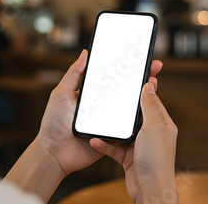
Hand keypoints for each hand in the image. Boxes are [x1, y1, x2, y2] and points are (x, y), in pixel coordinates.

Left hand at [36, 49, 163, 176]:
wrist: (54, 153)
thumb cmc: (53, 124)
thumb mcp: (61, 94)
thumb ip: (73, 74)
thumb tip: (85, 53)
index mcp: (92, 95)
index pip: (112, 78)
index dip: (126, 68)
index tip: (139, 58)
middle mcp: (102, 106)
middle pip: (125, 90)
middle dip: (141, 78)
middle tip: (154, 67)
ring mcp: (108, 121)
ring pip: (130, 108)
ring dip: (143, 97)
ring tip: (154, 83)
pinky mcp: (113, 136)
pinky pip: (127, 127)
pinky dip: (138, 119)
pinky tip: (147, 107)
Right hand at [90, 82, 177, 203]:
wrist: (150, 189)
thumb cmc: (157, 160)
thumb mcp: (154, 127)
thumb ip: (150, 106)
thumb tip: (149, 87)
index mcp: (163, 124)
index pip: (152, 102)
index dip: (143, 91)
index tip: (132, 80)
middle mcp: (152, 134)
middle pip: (135, 116)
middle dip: (123, 109)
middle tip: (110, 97)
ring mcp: (140, 147)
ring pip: (122, 132)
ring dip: (110, 128)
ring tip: (98, 119)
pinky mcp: (128, 158)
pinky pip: (114, 148)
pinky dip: (104, 144)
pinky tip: (95, 140)